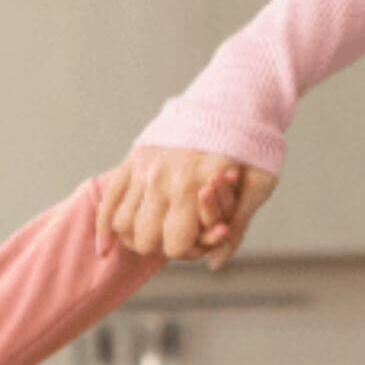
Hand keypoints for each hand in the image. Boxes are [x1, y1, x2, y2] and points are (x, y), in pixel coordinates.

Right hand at [95, 146, 276, 269]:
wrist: (233, 100)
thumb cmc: (251, 146)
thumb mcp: (260, 185)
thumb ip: (238, 226)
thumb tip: (215, 264)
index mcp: (197, 184)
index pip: (176, 243)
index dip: (187, 252)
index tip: (198, 244)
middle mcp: (164, 178)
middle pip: (146, 239)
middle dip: (161, 248)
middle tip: (175, 240)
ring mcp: (144, 170)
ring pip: (123, 224)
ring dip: (135, 240)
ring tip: (151, 238)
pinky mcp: (132, 162)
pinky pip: (109, 201)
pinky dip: (104, 229)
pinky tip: (105, 249)